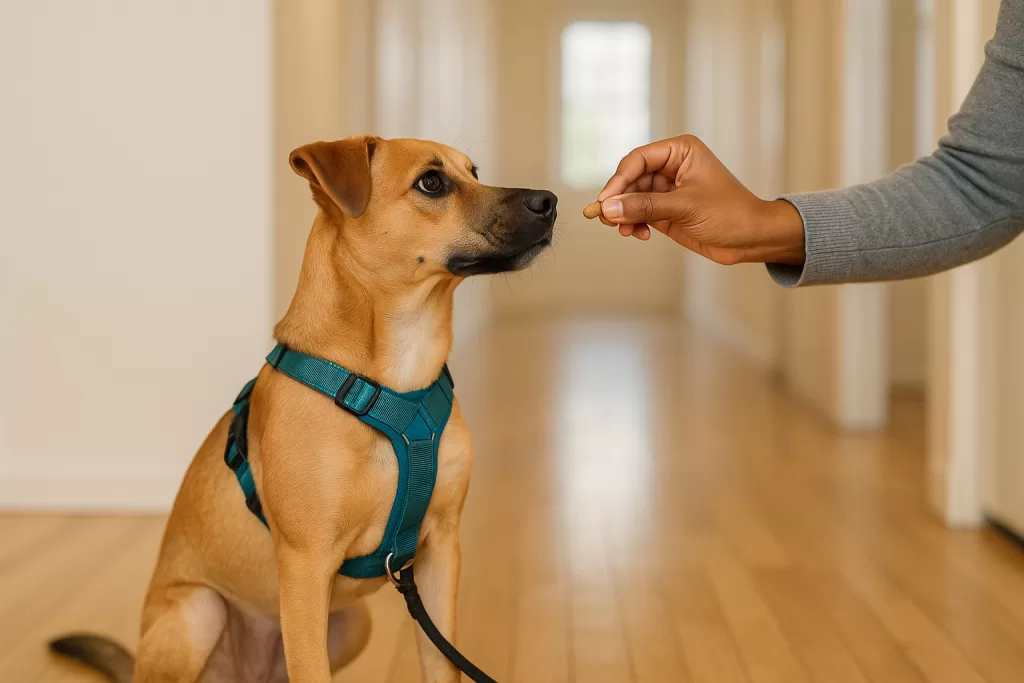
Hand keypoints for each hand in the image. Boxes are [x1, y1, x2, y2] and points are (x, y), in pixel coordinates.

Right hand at [596, 135, 804, 264]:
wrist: (752, 239)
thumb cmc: (731, 213)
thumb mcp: (685, 207)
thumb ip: (645, 207)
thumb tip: (609, 208)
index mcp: (680, 151)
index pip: (638, 159)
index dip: (618, 180)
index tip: (605, 201)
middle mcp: (671, 167)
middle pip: (630, 179)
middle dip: (618, 200)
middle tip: (607, 220)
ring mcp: (667, 190)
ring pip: (631, 198)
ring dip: (624, 215)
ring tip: (624, 231)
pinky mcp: (666, 210)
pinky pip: (639, 213)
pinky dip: (633, 224)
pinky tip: (639, 235)